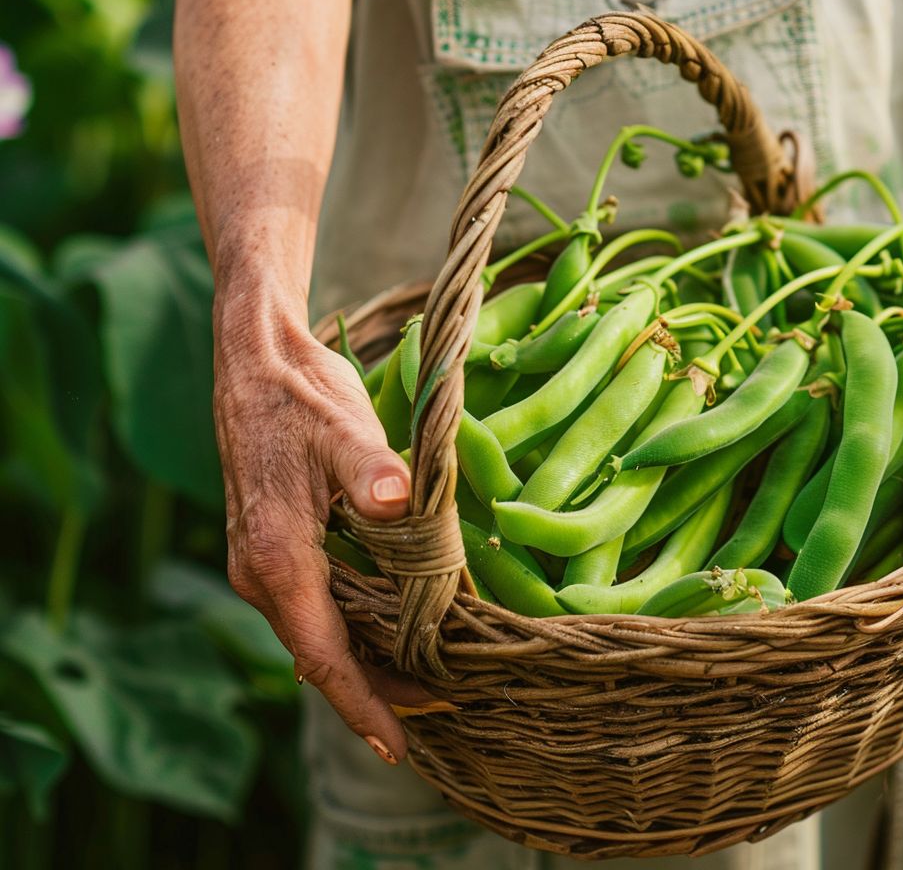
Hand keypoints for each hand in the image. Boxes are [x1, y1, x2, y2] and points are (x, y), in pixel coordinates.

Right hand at [214, 288, 424, 764]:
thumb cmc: (301, 394)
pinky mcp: (271, 546)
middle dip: (377, 691)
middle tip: (443, 706)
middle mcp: (260, 574)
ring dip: (367, 662)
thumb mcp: (345, 427)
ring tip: (425, 682)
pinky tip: (390, 632)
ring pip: (318, 634)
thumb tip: (401, 501)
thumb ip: (374, 470)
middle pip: (322, 657)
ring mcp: (260, 562)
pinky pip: (314, 608)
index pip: (324, 658)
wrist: (255, 360)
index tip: (402, 745)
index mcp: (277, 561)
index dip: (366, 705)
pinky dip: (353, 629)